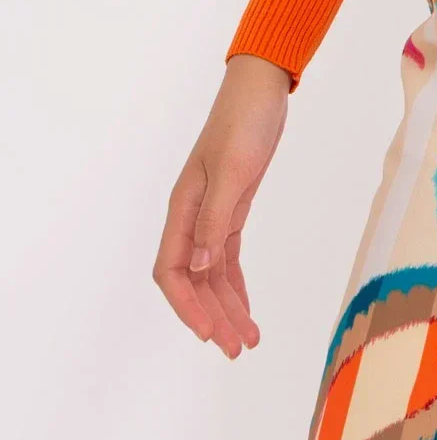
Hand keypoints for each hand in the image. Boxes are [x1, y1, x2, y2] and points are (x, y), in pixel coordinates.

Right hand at [155, 54, 290, 355]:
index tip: (207, 333)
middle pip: (194, 280)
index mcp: (184, 208)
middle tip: (236, 350)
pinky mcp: (232, 209)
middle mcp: (192, 216)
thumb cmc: (245, 122)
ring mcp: (211, 214)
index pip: (172, 270)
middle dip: (212, 317)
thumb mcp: (233, 168)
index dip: (186, 305)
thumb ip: (215, 217)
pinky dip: (236, 285)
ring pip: (212, 274)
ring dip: (227, 307)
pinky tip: (246, 308)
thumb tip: (198, 266)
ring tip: (247, 340)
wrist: (262, 89)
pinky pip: (227, 259)